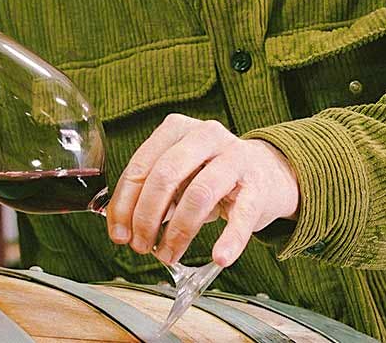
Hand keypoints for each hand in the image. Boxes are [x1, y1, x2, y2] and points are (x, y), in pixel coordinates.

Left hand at [104, 114, 299, 268]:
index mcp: (177, 128)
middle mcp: (205, 135)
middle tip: (141, 246)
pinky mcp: (258, 185)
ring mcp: (235, 157)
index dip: (125, 203)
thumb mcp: (178, 173)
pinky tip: (220, 257)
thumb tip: (121, 226)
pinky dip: (230, 240)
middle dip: (147, 217)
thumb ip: (149, 191)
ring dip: (179, 232)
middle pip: (166, 175)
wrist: (267, 172)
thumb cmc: (211, 174)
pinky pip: (242, 215)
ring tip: (168, 255)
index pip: (141, 165)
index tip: (119, 234)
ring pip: (199, 194)